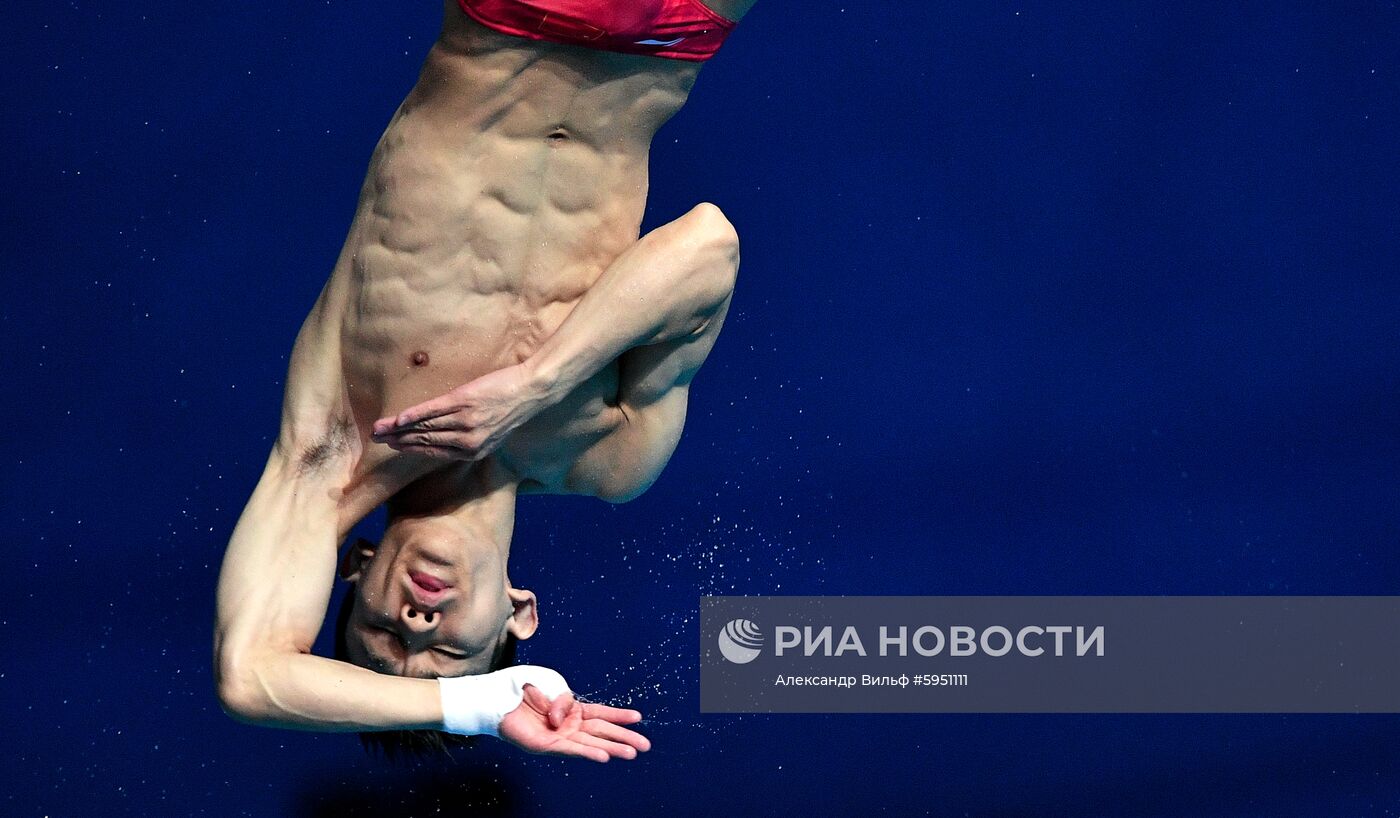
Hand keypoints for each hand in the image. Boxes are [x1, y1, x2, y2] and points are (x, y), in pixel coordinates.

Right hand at [372, 363, 552, 460]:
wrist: (532, 389)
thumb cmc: (513, 407)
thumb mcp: (493, 431)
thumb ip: (471, 438)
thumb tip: (450, 437)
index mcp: (473, 451)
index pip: (435, 452)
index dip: (411, 450)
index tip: (394, 447)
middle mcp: (467, 441)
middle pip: (425, 441)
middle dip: (398, 441)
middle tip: (376, 439)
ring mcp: (465, 421)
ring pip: (425, 428)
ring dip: (399, 429)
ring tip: (380, 429)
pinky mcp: (464, 402)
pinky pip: (433, 411)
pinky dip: (414, 416)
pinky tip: (399, 419)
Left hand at [498, 684, 650, 762]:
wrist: (494, 697)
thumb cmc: (520, 687)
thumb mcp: (550, 683)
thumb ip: (563, 699)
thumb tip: (563, 720)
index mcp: (571, 708)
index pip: (600, 713)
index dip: (619, 715)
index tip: (638, 718)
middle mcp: (568, 725)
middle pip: (601, 732)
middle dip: (624, 738)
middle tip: (645, 745)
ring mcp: (558, 736)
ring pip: (591, 744)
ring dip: (612, 748)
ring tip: (631, 753)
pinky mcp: (545, 745)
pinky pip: (570, 749)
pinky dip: (588, 753)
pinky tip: (604, 756)